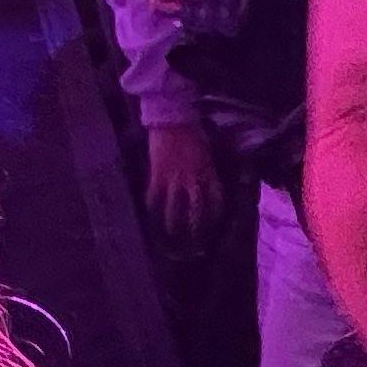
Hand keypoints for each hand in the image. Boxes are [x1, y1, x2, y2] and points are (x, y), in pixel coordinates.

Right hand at [144, 117, 226, 250]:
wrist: (172, 119)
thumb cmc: (194, 134)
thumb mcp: (208, 155)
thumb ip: (208, 173)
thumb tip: (209, 190)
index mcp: (208, 174)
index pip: (214, 203)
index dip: (213, 219)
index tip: (212, 230)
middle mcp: (192, 181)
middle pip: (194, 213)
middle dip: (194, 232)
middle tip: (194, 248)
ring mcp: (172, 180)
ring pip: (173, 211)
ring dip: (173, 229)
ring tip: (172, 243)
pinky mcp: (156, 176)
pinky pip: (154, 199)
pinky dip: (154, 212)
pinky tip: (152, 222)